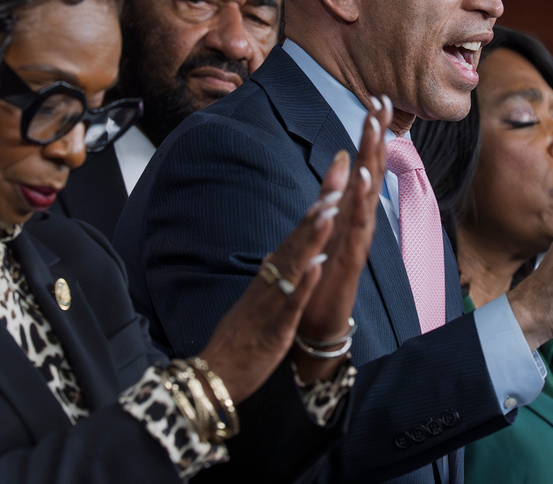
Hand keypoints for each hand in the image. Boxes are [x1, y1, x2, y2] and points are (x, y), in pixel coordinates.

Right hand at [198, 167, 344, 401]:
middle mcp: (272, 280)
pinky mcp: (276, 326)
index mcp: (273, 275)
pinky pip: (290, 301)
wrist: (212, 376)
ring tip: (331, 209)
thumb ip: (268, 277)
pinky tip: (318, 265)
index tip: (338, 178)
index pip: (300, 234)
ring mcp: (273, 300)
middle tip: (340, 176)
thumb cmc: (239, 339)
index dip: (319, 207)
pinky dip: (304, 283)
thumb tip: (274, 255)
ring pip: (296, 263)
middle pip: (299, 238)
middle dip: (321, 208)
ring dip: (313, 237)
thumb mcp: (257, 300)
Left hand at [291, 94, 390, 381]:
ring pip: (368, 195)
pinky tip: (364, 180)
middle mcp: (360, 220)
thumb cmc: (325, 275)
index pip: (365, 164)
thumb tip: (345, 160)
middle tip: (382, 103)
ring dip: (372, 164)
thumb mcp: (329, 228)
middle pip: (372, 171)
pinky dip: (362, 202)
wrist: (320, 321)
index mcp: (352, 211)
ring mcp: (358, 239)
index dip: (371, 133)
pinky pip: (358, 226)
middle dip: (376, 137)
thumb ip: (337, 195)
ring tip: (375, 134)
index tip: (377, 100)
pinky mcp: (351, 258)